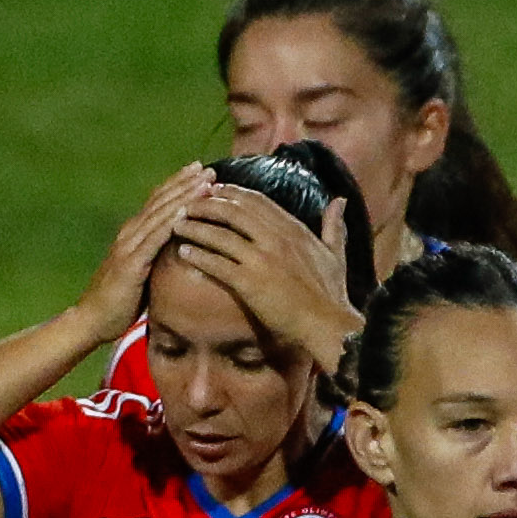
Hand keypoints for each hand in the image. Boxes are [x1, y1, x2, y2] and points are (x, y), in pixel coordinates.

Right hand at [78, 166, 237, 337]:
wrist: (93, 319)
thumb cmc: (122, 300)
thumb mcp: (145, 271)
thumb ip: (157, 255)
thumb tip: (182, 249)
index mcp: (134, 233)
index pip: (159, 202)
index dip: (179, 185)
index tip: (201, 171)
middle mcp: (130, 233)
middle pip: (161, 201)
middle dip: (185, 183)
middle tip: (208, 169)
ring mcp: (129, 245)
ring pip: (160, 214)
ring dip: (184, 196)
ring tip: (204, 183)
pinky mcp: (130, 263)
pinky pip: (153, 239)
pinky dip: (170, 223)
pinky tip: (186, 212)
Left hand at [168, 184, 365, 362]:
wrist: (329, 326)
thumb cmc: (333, 294)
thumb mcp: (336, 254)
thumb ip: (333, 226)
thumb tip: (339, 201)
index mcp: (293, 230)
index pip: (256, 201)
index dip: (231, 193)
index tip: (214, 191)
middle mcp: (275, 238)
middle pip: (232, 210)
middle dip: (205, 204)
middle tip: (187, 204)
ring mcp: (261, 259)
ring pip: (219, 234)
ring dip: (195, 226)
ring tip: (177, 225)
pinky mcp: (249, 282)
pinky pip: (215, 263)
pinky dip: (197, 255)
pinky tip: (183, 252)